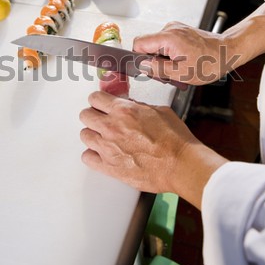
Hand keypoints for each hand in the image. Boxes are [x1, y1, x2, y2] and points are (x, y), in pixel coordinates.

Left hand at [80, 91, 227, 208]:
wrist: (180, 164)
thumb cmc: (175, 140)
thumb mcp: (159, 111)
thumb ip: (139, 107)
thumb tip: (131, 106)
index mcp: (123, 110)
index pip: (95, 98)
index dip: (98, 100)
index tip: (101, 104)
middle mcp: (111, 127)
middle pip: (85, 115)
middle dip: (93, 115)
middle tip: (101, 119)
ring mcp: (108, 148)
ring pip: (84, 135)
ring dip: (93, 134)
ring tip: (103, 137)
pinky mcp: (109, 167)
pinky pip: (87, 158)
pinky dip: (92, 155)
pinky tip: (102, 154)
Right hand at [134, 21, 230, 85]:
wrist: (228, 52)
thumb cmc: (211, 62)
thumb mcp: (181, 73)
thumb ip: (157, 68)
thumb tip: (141, 65)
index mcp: (168, 38)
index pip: (138, 43)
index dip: (139, 59)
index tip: (148, 69)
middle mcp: (170, 29)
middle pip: (148, 46)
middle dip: (154, 63)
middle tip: (168, 74)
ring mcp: (175, 29)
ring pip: (158, 47)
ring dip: (164, 61)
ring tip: (178, 71)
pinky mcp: (180, 32)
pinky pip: (167, 45)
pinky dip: (171, 56)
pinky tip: (182, 64)